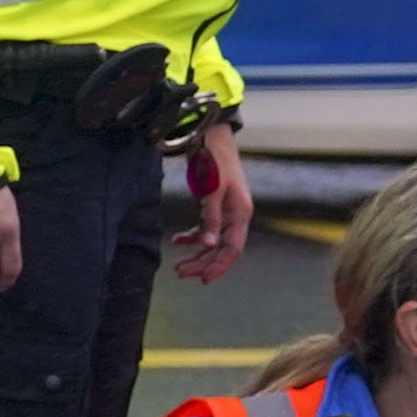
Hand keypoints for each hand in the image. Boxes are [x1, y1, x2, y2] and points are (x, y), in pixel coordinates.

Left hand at [175, 115, 251, 283]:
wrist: (210, 136)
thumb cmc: (213, 160)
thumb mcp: (211, 190)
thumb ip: (209, 218)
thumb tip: (208, 246)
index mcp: (240, 213)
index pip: (232, 248)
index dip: (218, 266)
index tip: (202, 280)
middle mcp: (235, 214)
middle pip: (221, 248)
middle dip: (202, 263)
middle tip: (180, 273)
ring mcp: (224, 209)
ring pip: (212, 240)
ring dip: (196, 253)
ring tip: (177, 266)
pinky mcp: (213, 203)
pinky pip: (205, 227)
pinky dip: (192, 235)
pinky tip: (176, 240)